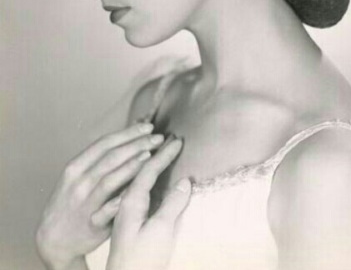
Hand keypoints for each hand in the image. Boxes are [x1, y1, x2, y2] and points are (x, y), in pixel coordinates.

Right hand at [35, 122, 165, 269]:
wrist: (54, 239)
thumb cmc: (73, 201)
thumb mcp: (79, 176)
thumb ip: (101, 160)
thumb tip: (130, 136)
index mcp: (76, 167)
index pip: (105, 143)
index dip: (128, 133)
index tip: (148, 127)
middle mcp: (79, 182)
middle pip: (110, 158)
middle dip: (136, 145)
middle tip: (158, 137)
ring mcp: (85, 203)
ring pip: (110, 180)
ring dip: (131, 166)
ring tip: (151, 155)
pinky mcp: (92, 224)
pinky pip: (108, 210)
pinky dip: (122, 198)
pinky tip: (139, 189)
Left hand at [106, 138, 190, 269]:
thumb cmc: (141, 259)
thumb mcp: (160, 232)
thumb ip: (172, 204)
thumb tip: (185, 180)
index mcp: (131, 201)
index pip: (148, 169)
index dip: (164, 154)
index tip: (177, 140)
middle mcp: (124, 201)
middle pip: (135, 167)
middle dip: (149, 150)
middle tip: (164, 135)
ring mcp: (123, 210)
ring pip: (132, 175)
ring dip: (142, 159)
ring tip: (152, 145)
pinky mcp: (126, 219)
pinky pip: (132, 186)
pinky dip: (140, 174)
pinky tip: (146, 174)